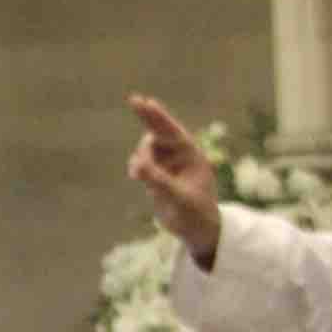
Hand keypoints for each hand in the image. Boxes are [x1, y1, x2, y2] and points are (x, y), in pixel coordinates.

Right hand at [126, 93, 223, 261]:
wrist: (197, 232)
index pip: (173, 132)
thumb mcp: (179, 198)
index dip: (158, 116)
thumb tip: (137, 165)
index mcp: (192, 156)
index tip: (145, 102)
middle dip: (147, 117)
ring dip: (141, 155)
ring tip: (138, 173)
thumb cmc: (196, 214)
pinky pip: (142, 164)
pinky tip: (136, 174)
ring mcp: (167, 165)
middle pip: (159, 131)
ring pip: (147, 150)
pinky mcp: (157, 176)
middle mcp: (180, 156)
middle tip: (134, 99)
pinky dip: (137, 167)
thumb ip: (158, 180)